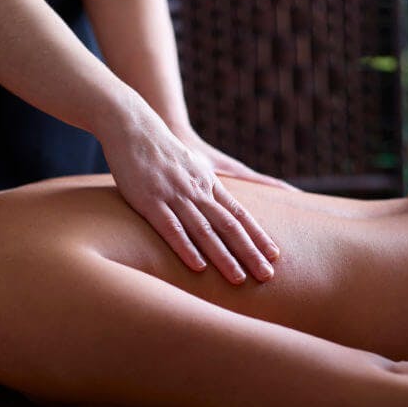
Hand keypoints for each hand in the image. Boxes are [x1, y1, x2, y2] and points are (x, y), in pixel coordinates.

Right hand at [100, 113, 280, 284]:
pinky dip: (186, 249)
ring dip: (224, 256)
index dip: (257, 234)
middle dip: (250, 252)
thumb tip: (216, 200)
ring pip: (205, 231)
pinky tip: (199, 267)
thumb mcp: (190, 164)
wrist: (133, 127)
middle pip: (229, 225)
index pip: (239, 213)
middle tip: (267, 275)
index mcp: (207, 183)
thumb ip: (204, 184)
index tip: (274, 254)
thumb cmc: (160, 148)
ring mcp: (174, 196)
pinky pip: (172, 229)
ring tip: (239, 279)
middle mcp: (197, 190)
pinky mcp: (150, 201)